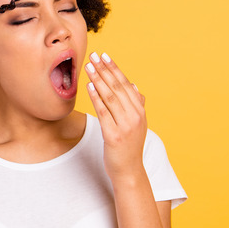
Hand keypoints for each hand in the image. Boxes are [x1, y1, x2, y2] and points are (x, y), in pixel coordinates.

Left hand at [84, 52, 146, 178]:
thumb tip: (134, 85)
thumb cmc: (129, 147)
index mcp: (140, 111)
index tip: (104, 56)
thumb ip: (135, 105)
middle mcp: (135, 116)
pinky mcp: (114, 135)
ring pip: (111, 97)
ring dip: (98, 79)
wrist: (129, 171)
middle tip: (93, 56)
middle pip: (118, 87)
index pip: (126, 84)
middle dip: (104, 69)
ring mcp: (125, 126)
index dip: (114, 69)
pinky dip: (96, 97)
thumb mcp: (136, 124)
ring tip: (89, 67)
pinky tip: (89, 86)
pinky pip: (104, 112)